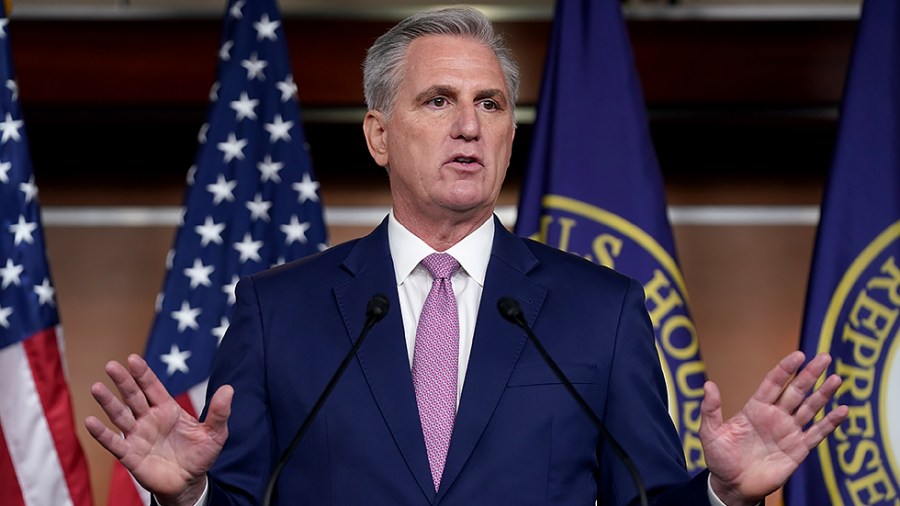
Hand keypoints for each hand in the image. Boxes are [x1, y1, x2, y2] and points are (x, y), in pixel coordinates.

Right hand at [85, 354, 232, 505]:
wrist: (189, 483)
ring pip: (121, 416)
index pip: (153, 387)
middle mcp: (149, 419)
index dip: (143, 374)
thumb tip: (229, 388)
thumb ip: (220, 412)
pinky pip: (114, 443)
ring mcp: (138, 436)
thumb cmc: (200, 455)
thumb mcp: (215, 433)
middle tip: (111, 365)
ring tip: (97, 387)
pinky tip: (90, 421)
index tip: (133, 359)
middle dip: (123, 381)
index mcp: (168, 409)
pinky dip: (102, 433)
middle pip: (134, 396)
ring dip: (109, 402)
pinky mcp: (131, 455)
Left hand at [700, 351, 848, 505]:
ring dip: (823, 394)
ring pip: (810, 408)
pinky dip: (830, 423)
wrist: (732, 486)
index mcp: (755, 408)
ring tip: (836, 378)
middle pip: (796, 391)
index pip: (773, 383)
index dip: (785, 369)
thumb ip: (711, 409)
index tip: (799, 356)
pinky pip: (817, 434)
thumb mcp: (711, 433)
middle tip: (825, 357)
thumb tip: (708, 385)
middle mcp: (775, 416)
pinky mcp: (798, 450)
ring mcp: (788, 432)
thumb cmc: (720, 458)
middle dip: (810, 374)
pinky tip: (842, 410)